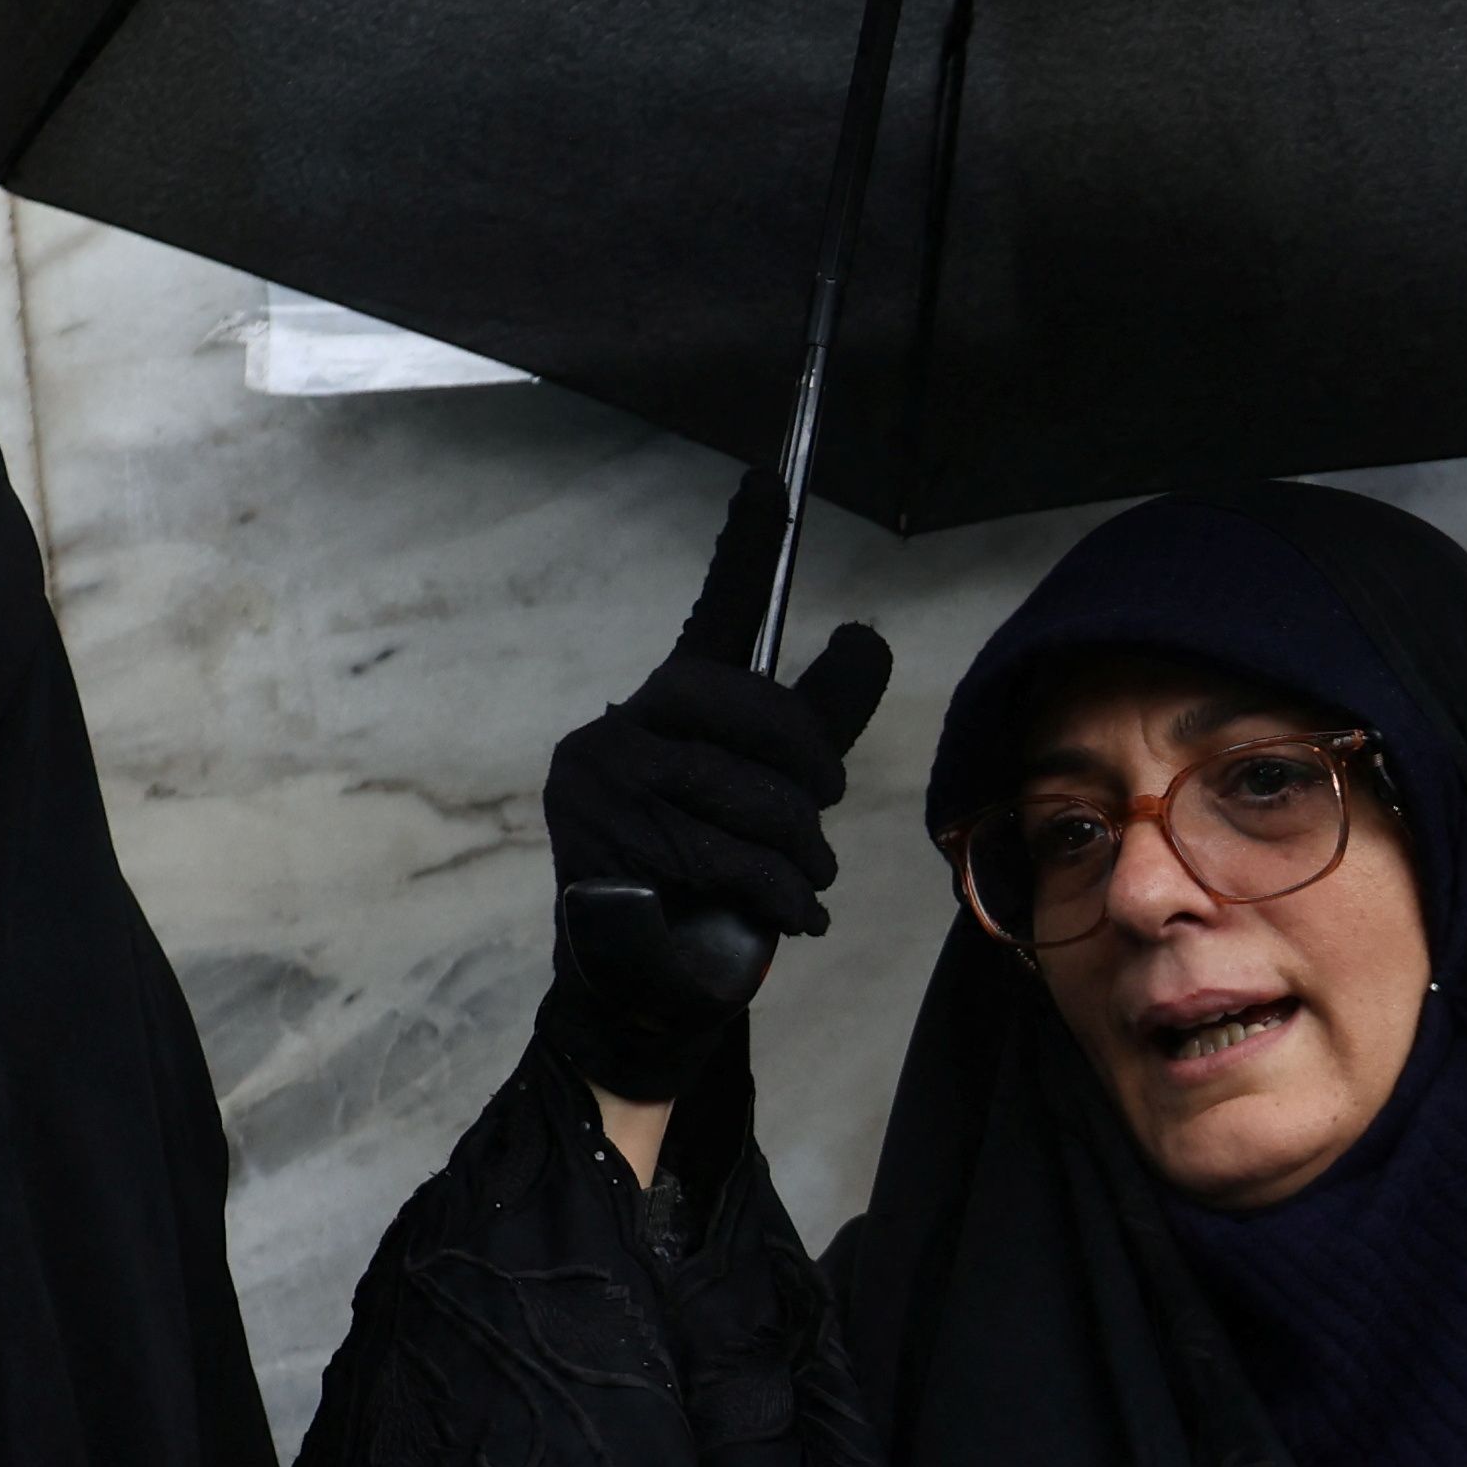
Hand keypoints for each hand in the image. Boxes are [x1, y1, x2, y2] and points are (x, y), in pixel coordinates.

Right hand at [540, 464, 896, 1106]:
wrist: (648, 987)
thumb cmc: (712, 882)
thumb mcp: (779, 794)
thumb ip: (819, 719)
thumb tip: (865, 636)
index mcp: (671, 707)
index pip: (716, 614)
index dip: (745, 549)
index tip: (769, 480)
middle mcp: (625, 729)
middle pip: (744, 705)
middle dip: (806, 763)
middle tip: (826, 812)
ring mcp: (603, 782)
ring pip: (743, 791)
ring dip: (798, 848)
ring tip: (805, 880)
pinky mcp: (601, 840)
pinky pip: (722, 850)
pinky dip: (777, 889)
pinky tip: (791, 914)